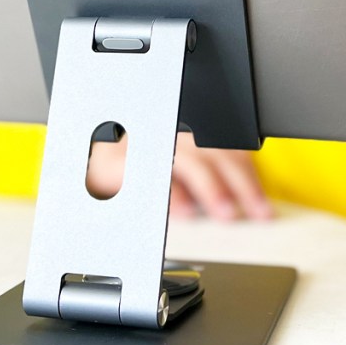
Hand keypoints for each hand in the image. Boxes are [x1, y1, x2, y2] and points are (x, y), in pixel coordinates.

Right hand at [86, 132, 271, 220]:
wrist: (82, 167)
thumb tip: (245, 207)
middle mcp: (165, 133)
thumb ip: (206, 180)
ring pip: (185, 157)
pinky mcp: (115, 161)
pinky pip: (146, 174)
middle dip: (235, 182)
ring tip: (226, 212)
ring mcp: (141, 145)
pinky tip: (183, 211)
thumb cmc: (136, 170)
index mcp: (186, 132)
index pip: (226, 147)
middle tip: (254, 211)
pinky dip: (168, 193)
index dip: (248, 178)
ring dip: (209, 187)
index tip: (263, 208)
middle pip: (210, 150)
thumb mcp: (177, 171)